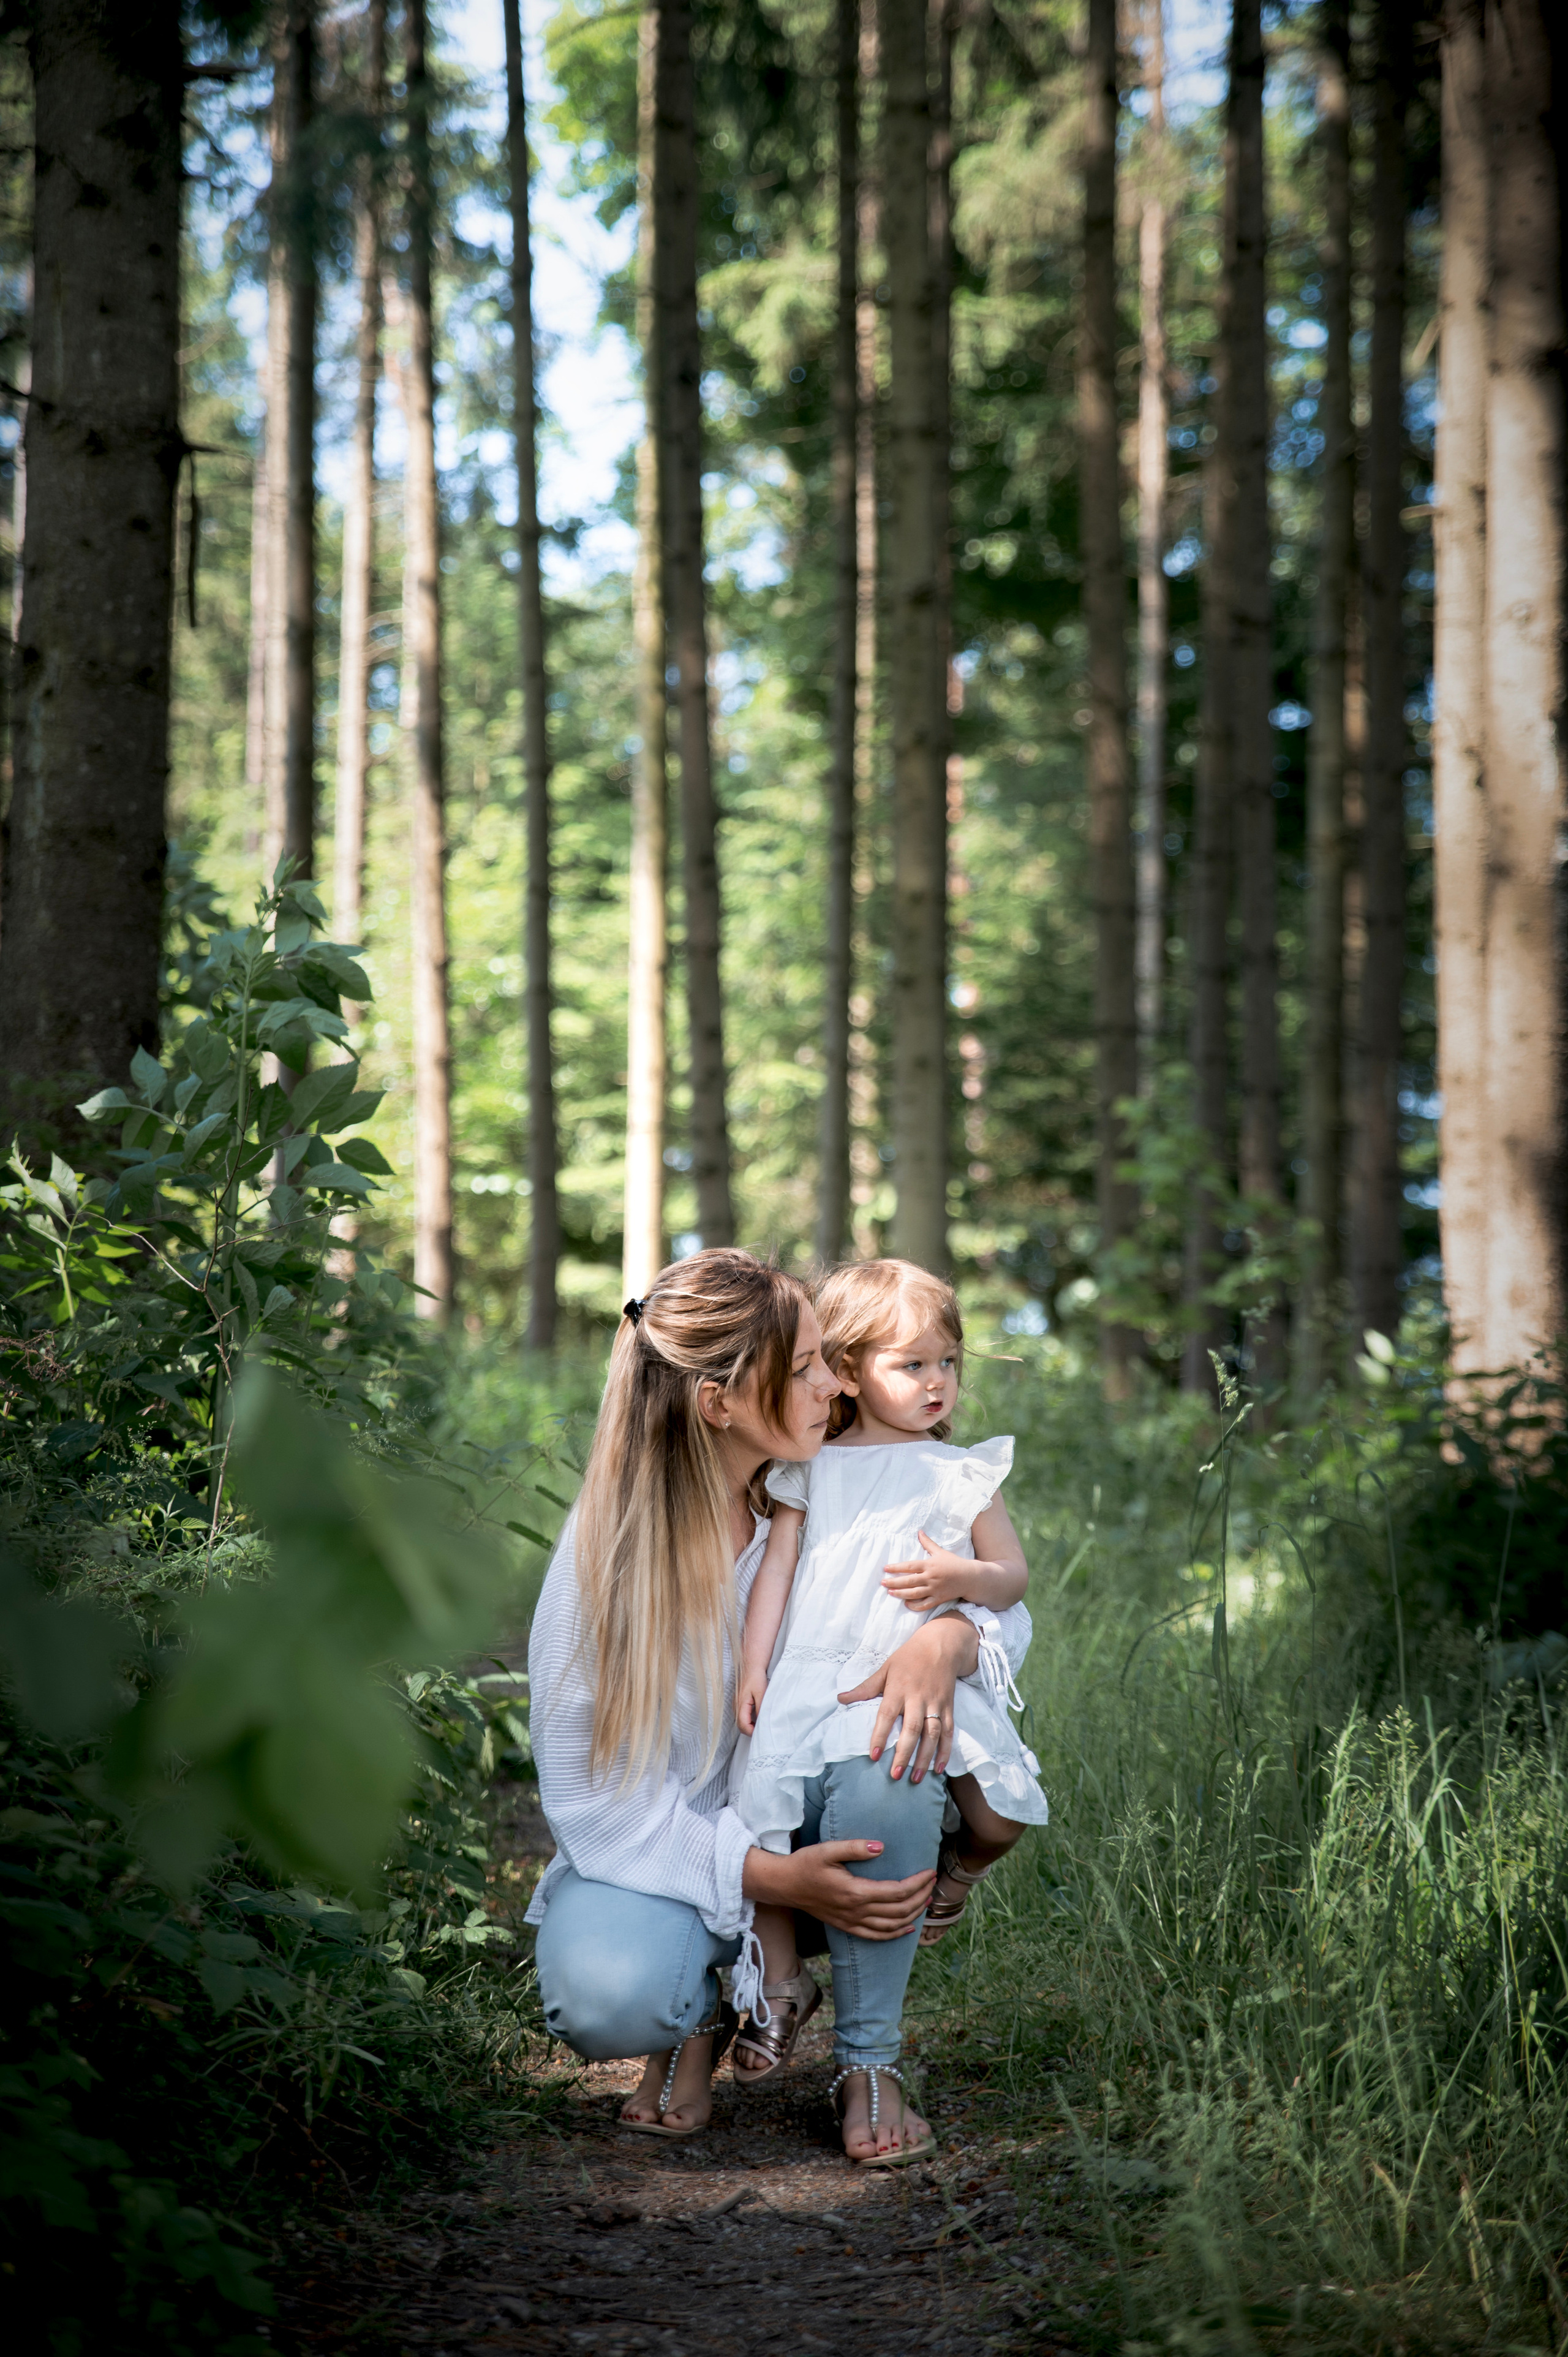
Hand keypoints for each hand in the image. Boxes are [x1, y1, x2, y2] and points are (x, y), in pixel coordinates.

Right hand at [735, 1666, 766, 1734]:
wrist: (751, 1665)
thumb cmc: (756, 1678)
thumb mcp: (761, 1693)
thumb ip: (760, 1708)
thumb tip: (761, 1721)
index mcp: (740, 1705)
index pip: (743, 1725)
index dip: (751, 1731)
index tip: (761, 1732)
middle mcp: (736, 1706)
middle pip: (740, 1725)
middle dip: (750, 1730)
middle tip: (762, 1730)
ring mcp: (737, 1704)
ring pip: (741, 1721)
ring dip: (750, 1725)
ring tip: (761, 1724)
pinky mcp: (740, 1702)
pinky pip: (743, 1715)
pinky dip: (749, 1719)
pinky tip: (758, 1717)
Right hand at [743, 1839, 934, 1941]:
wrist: (784, 1885)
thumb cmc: (805, 1864)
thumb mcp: (828, 1849)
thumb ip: (855, 1848)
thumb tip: (881, 1846)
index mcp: (855, 1892)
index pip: (896, 1892)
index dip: (917, 1884)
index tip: (929, 1872)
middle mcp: (856, 1911)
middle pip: (899, 1911)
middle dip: (920, 1897)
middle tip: (933, 1883)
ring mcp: (851, 1922)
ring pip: (891, 1926)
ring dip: (912, 1915)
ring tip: (926, 1901)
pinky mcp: (846, 1926)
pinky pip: (876, 1936)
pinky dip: (895, 1934)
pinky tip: (907, 1929)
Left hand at [836, 1613, 978, 1782]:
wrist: (941, 1645)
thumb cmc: (908, 1657)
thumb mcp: (885, 1668)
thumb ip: (865, 1688)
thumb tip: (840, 1699)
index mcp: (898, 1688)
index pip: (886, 1715)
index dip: (879, 1736)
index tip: (873, 1756)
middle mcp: (917, 1698)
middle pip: (911, 1729)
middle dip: (903, 1754)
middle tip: (895, 1775)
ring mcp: (935, 1703)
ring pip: (931, 1734)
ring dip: (924, 1758)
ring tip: (915, 1779)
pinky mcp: (949, 1707)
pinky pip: (948, 1732)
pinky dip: (945, 1751)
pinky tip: (939, 1769)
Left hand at [881, 1530, 970, 1610]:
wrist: (970, 1577)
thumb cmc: (954, 1563)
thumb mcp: (940, 1552)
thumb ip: (927, 1543)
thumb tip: (919, 1531)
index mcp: (929, 1565)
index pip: (909, 1566)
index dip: (897, 1567)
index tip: (886, 1568)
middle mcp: (930, 1577)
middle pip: (909, 1581)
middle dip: (894, 1582)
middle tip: (883, 1582)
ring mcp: (934, 1589)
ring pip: (914, 1593)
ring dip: (901, 1593)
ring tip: (890, 1592)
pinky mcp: (939, 1599)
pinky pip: (925, 1604)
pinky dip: (915, 1606)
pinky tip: (906, 1604)